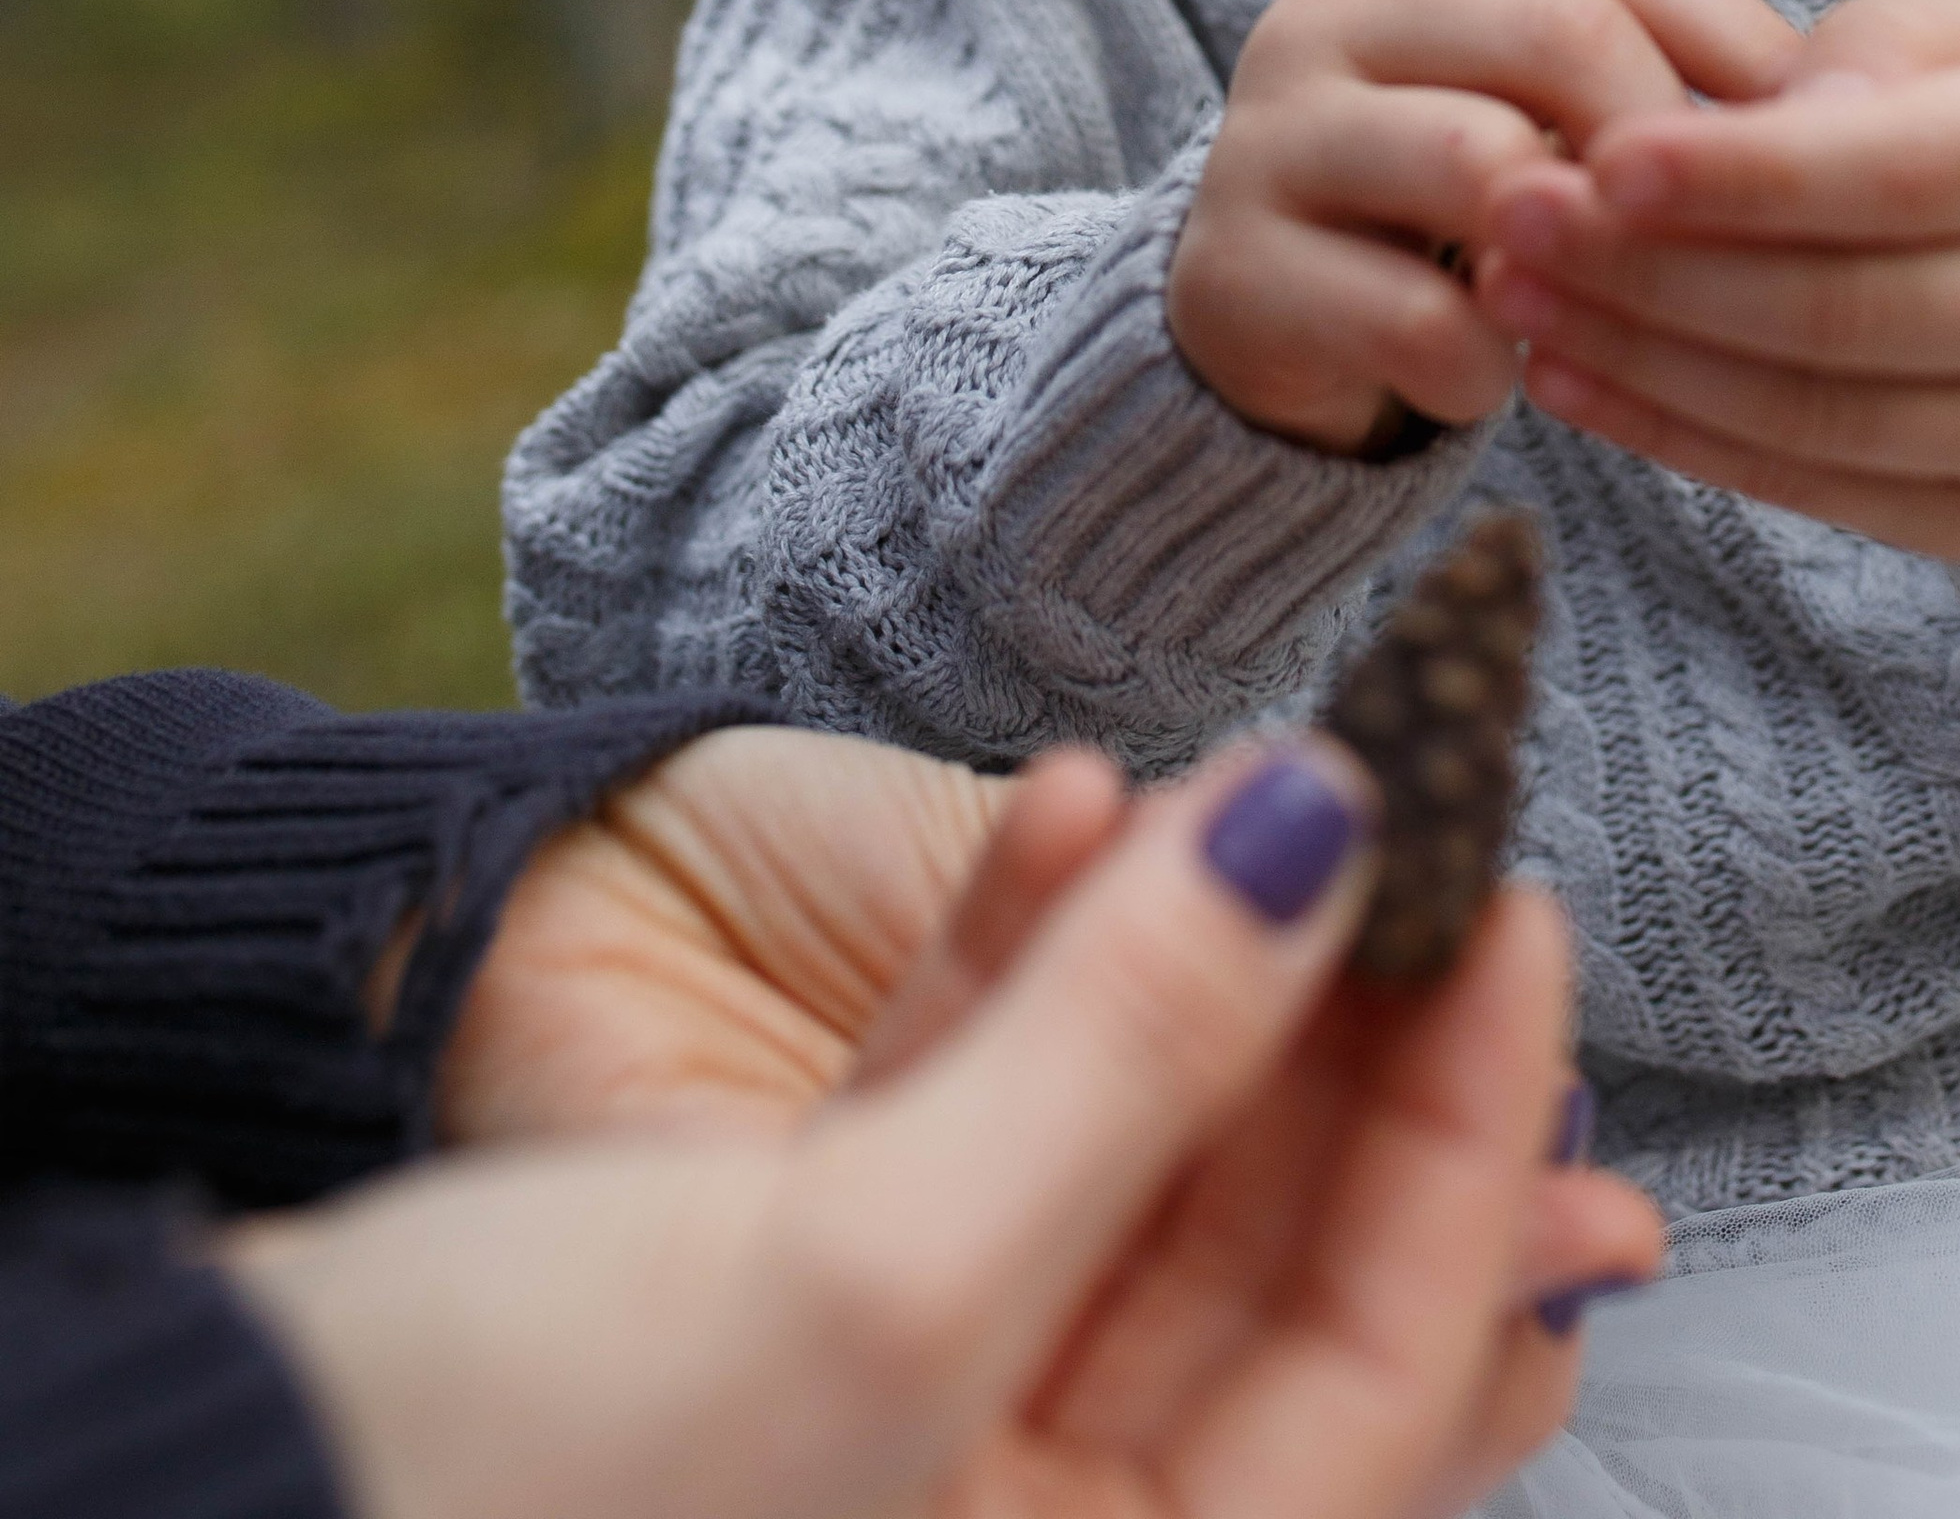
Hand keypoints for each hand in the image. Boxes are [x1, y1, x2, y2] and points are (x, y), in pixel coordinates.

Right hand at [225, 737, 1662, 1518]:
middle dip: (1356, 1032)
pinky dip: (1016, 948)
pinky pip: (971, 1094)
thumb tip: (1336, 843)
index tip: (1515, 911)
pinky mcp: (804, 1251)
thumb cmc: (521, 1470)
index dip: (1475, 1140)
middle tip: (1437, 836)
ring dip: (1194, 948)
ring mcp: (918, 1378)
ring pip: (1142, 1147)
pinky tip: (1059, 805)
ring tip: (1265, 774)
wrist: (185, 1459)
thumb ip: (1140, 1055)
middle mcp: (1024, 1513)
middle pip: (1279, 1261)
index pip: (1382, 1379)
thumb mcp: (882, 1270)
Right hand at [1171, 0, 1803, 453]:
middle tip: (1713, 248)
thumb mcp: (1527, 110)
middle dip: (1667, 151)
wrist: (1251, 316)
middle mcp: (1330, 16)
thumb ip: (1641, 77)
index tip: (1817, 151)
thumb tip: (1833, 106)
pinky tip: (1485, 381)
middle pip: (1560, 33)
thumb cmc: (1438, 208)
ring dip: (1578, 263)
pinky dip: (1487, 371)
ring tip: (1590, 315)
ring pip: (1484, 165)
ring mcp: (1269, 138)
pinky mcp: (1236, 271)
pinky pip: (1422, 319)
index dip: (1741, 54)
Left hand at [1475, 0, 1959, 562]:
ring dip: (1642, 358)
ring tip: (1515, 289)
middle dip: (1656, 271)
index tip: (1604, 154)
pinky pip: (1811, 486)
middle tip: (1513, 216)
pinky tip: (1568, 374)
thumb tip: (1760, 120)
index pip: (1906, 175)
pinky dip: (1673, 434)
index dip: (1747, 177)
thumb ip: (1869, 50)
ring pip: (1817, 413)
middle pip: (1850, 311)